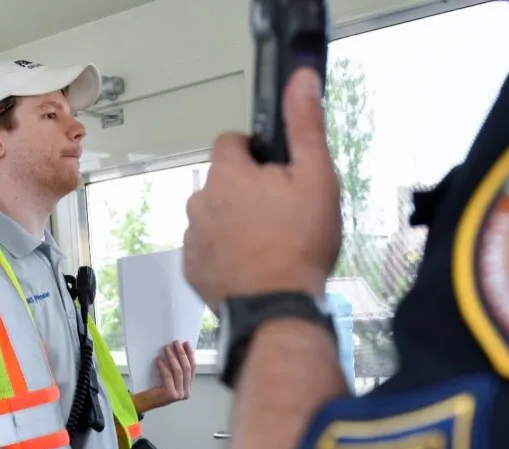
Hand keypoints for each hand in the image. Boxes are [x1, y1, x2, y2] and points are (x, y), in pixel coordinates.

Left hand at [133, 340, 194, 412]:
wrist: (143, 403)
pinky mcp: (170, 394)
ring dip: (173, 357)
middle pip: (187, 368)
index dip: (190, 355)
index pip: (192, 369)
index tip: (186, 344)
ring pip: (178, 371)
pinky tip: (158, 359)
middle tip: (176, 343)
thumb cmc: (154, 390)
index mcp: (188, 388)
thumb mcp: (169, 379)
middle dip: (182, 353)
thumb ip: (176, 370)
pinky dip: (163, 366)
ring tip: (167, 348)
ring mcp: (179, 394)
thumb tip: (179, 351)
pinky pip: (168, 376)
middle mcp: (186, 393)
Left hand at [183, 67, 341, 311]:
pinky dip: (225, 255)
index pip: (232, 143)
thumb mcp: (316, 179)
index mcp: (228, 174)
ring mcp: (192, 238)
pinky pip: (207, 250)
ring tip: (268, 246)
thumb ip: (305, 127)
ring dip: (234, 224)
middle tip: (281, 217)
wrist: (277, 309)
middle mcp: (200, 201)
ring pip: (214, 216)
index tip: (279, 177)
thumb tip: (301, 79)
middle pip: (223, 183)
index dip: (257, 155)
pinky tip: (252, 267)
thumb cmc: (300, 246)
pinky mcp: (192, 270)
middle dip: (246, 192)